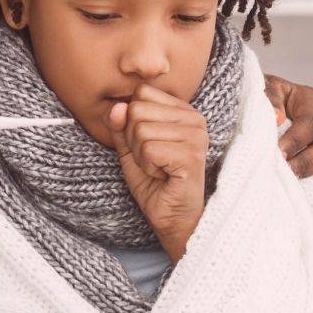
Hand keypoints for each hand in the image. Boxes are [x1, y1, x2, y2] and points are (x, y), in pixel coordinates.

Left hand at [109, 84, 210, 262]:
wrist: (172, 218)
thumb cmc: (155, 183)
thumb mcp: (130, 149)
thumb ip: (120, 125)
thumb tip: (116, 106)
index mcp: (183, 111)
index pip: (141, 93)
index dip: (132, 122)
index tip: (148, 145)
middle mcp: (194, 118)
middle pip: (137, 110)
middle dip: (134, 141)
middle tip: (153, 161)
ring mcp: (196, 136)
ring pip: (140, 130)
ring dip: (141, 156)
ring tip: (159, 169)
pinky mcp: (191, 155)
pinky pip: (148, 149)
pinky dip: (147, 167)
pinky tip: (163, 176)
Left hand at [264, 74, 312, 210]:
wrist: (252, 109)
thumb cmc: (257, 97)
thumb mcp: (260, 88)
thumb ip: (268, 97)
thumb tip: (277, 117)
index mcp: (310, 100)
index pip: (310, 121)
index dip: (296, 138)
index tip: (279, 153)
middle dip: (306, 162)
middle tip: (287, 173)